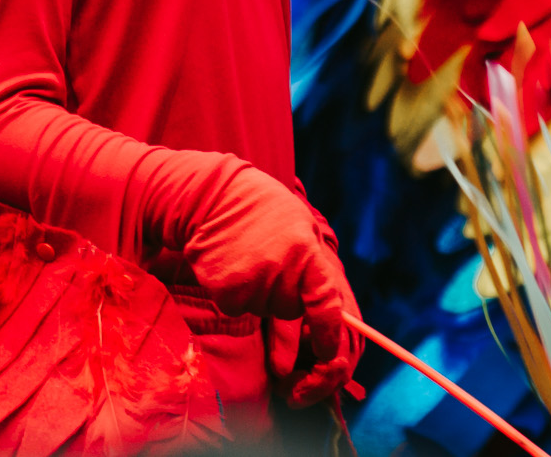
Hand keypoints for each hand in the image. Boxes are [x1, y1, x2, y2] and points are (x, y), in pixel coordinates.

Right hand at [179, 165, 360, 406]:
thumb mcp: (302, 227)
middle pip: (290, 311)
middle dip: (286, 296)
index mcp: (306, 253)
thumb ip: (317, 268)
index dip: (329, 333)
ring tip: (251, 258)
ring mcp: (251, 283)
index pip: (325, 304)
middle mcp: (281, 271)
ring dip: (260, 294)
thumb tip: (335, 310)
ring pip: (263, 311)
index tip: (328, 352)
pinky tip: (232, 266)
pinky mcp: (224, 291)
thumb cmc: (266, 212)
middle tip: (273, 263)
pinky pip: (237, 309)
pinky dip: (236, 295)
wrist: (216, 197)